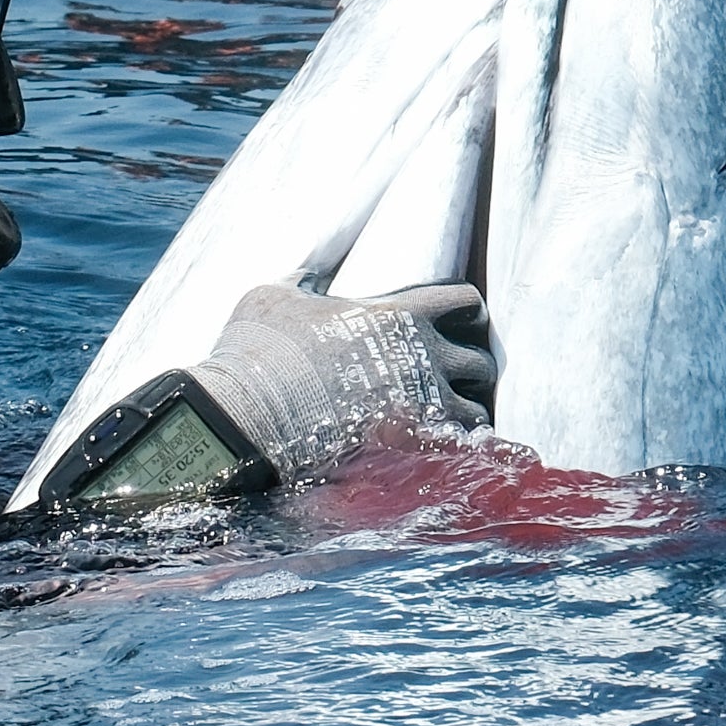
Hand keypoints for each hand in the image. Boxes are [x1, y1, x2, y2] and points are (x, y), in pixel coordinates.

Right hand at [187, 281, 496, 480]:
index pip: (467, 301)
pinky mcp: (412, 447)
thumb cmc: (257, 351)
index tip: (457, 325)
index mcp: (398, 314)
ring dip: (464, 414)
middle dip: (468, 371)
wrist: (245, 416)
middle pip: (481, 361)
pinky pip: (463, 449)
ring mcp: (421, 405)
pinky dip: (457, 450)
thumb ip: (305, 281)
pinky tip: (438, 451)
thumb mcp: (275, 295)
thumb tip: (309, 274)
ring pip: (477, 409)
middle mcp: (422, 357)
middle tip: (446, 381)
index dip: (467, 314)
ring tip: (444, 421)